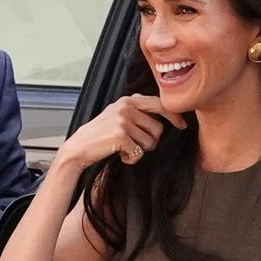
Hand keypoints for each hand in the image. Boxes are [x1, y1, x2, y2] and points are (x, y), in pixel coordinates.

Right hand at [54, 94, 179, 172]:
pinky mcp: (120, 136)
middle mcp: (126, 107)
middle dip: (151, 141)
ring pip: (150, 142)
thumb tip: (161, 108)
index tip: (182, 125)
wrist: (79, 148)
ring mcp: (123, 121)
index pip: (159, 103)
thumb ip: (136, 109)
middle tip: (136, 145)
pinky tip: (120, 155)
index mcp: (128, 100)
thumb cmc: (100, 134)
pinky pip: (139, 152)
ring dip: (140, 151)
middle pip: (158, 128)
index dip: (174, 115)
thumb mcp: (117, 114)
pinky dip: (131, 159)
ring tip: (124, 149)